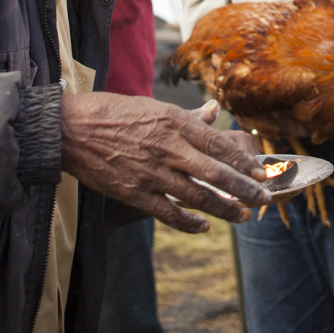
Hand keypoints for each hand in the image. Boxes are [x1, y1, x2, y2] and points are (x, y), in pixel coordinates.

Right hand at [61, 95, 269, 233]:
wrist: (70, 130)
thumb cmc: (113, 112)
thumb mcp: (153, 106)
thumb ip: (187, 116)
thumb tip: (214, 110)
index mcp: (174, 123)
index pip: (218, 143)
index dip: (242, 160)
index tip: (260, 171)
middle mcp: (167, 148)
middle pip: (215, 172)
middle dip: (243, 188)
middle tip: (263, 198)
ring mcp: (151, 172)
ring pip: (196, 196)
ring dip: (223, 208)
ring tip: (243, 216)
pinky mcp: (134, 192)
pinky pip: (167, 213)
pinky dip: (188, 222)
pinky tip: (204, 226)